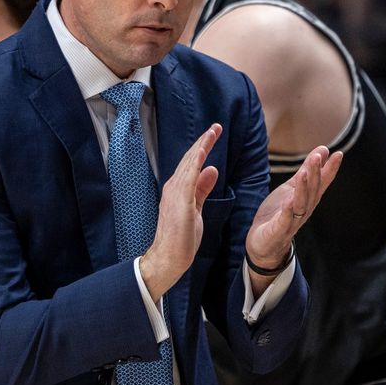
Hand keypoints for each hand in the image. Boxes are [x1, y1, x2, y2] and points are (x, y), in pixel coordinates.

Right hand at [140, 124, 221, 297]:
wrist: (168, 258)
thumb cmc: (181, 238)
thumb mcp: (196, 209)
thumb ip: (203, 189)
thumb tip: (212, 169)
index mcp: (178, 190)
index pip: (191, 164)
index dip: (202, 148)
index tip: (213, 134)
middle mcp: (173, 188)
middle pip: (189, 159)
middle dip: (203, 141)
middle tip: (216, 126)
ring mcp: (175, 194)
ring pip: (189, 164)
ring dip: (201, 146)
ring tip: (212, 132)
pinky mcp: (180, 202)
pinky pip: (188, 177)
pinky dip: (195, 162)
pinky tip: (203, 151)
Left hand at [245, 146, 341, 267]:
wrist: (264, 244)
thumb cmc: (279, 214)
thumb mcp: (291, 188)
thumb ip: (306, 171)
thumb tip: (322, 151)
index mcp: (308, 199)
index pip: (322, 183)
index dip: (330, 169)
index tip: (338, 153)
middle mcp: (305, 209)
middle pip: (312, 190)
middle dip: (316, 173)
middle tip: (318, 155)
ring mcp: (293, 220)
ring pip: (301, 203)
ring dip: (303, 188)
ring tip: (304, 172)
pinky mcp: (279, 230)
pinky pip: (285, 219)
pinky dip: (288, 210)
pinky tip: (289, 200)